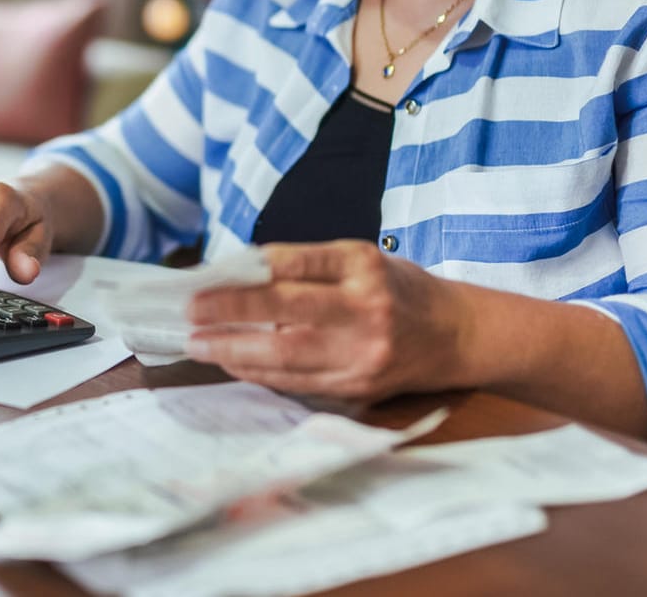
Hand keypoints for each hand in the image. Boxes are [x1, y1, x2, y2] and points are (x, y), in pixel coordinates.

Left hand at [184, 240, 467, 399]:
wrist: (455, 335)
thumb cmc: (398, 288)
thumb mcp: (360, 259)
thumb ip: (306, 265)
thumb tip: (238, 275)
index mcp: (364, 267)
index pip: (296, 264)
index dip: (248, 273)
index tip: (207, 277)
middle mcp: (365, 310)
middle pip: (287, 313)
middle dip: (231, 314)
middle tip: (191, 312)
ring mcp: (362, 354)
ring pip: (286, 356)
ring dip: (235, 351)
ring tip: (199, 343)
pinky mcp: (357, 387)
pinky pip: (297, 382)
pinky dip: (259, 373)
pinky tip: (232, 362)